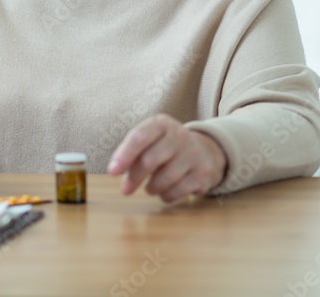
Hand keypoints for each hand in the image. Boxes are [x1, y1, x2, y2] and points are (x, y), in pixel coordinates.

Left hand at [108, 114, 227, 202]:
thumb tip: (115, 170)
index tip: (112, 172)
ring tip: (150, 187)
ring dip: (151, 188)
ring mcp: (194, 154)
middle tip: (125, 190)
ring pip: (164, 179)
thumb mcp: (151, 139)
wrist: (207, 151)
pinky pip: (177, 191)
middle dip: (134, 178)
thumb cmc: (167, 147)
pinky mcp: (203, 174)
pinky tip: (165, 191)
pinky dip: (166, 196)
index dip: (124, 155)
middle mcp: (180, 136)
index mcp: (162, 124)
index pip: (140, 137)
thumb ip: (133, 151)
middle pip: (150, 160)